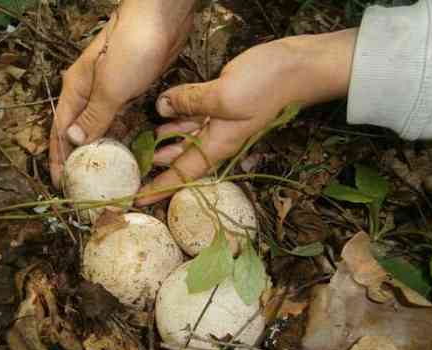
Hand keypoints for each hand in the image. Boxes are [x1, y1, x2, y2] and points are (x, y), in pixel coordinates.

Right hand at [49, 0, 194, 188]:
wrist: (162, 16)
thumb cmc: (132, 47)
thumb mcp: (110, 86)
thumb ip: (94, 115)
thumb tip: (75, 141)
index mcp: (76, 90)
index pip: (60, 131)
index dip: (58, 158)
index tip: (60, 183)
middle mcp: (90, 92)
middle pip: (78, 131)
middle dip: (77, 158)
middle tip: (81, 184)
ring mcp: (111, 91)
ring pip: (100, 127)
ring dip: (100, 150)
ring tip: (102, 176)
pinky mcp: (131, 90)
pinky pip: (120, 119)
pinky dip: (119, 136)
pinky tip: (124, 152)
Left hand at [136, 29, 356, 205]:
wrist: (298, 68)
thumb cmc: (266, 87)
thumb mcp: (224, 97)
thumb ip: (189, 103)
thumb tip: (161, 108)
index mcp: (217, 145)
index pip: (182, 174)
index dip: (159, 188)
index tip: (138, 199)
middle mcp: (217, 139)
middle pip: (182, 161)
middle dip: (158, 169)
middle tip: (134, 171)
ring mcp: (220, 122)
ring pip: (186, 139)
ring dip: (165, 144)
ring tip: (143, 147)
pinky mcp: (223, 104)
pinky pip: (194, 117)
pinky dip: (177, 120)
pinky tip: (163, 116)